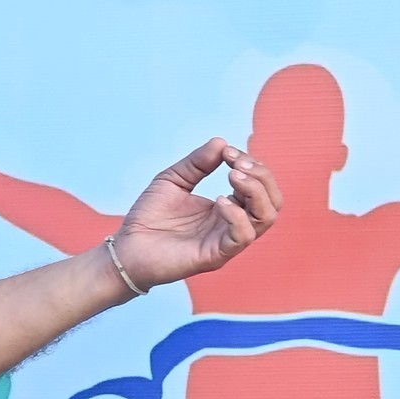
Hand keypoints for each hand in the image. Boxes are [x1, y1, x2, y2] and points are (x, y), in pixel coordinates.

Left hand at [112, 138, 278, 289]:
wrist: (126, 248)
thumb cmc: (149, 217)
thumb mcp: (174, 179)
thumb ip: (198, 163)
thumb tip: (222, 143)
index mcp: (227, 208)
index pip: (259, 186)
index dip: (250, 164)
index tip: (226, 151)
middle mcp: (233, 225)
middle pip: (273, 201)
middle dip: (261, 176)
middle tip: (236, 163)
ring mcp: (227, 241)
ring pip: (266, 218)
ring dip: (255, 191)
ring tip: (232, 175)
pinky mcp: (216, 255)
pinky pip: (243, 236)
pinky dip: (237, 214)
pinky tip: (218, 200)